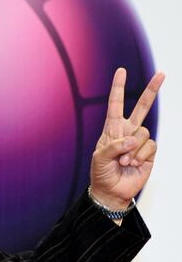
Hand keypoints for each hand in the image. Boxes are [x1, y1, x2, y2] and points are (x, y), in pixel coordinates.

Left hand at [89, 68, 164, 209]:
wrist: (112, 191)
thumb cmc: (101, 173)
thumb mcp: (99, 158)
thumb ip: (114, 146)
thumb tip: (134, 139)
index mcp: (112, 129)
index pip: (115, 104)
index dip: (118, 88)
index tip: (121, 71)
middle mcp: (127, 131)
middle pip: (142, 107)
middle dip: (152, 91)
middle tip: (162, 74)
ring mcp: (139, 141)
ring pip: (143, 133)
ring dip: (132, 149)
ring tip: (124, 161)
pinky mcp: (150, 151)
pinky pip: (150, 145)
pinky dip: (141, 154)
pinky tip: (134, 163)